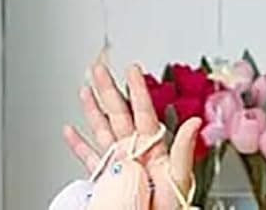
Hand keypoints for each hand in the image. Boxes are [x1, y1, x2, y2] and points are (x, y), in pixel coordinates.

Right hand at [62, 60, 198, 209]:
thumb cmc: (172, 205)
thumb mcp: (179, 176)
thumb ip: (182, 149)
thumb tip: (195, 122)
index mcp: (153, 147)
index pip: (142, 111)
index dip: (137, 89)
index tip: (131, 68)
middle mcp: (135, 152)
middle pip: (118, 115)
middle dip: (108, 91)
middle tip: (99, 69)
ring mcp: (120, 164)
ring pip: (102, 131)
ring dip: (92, 111)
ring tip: (84, 90)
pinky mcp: (107, 182)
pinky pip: (90, 160)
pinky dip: (78, 145)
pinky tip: (70, 131)